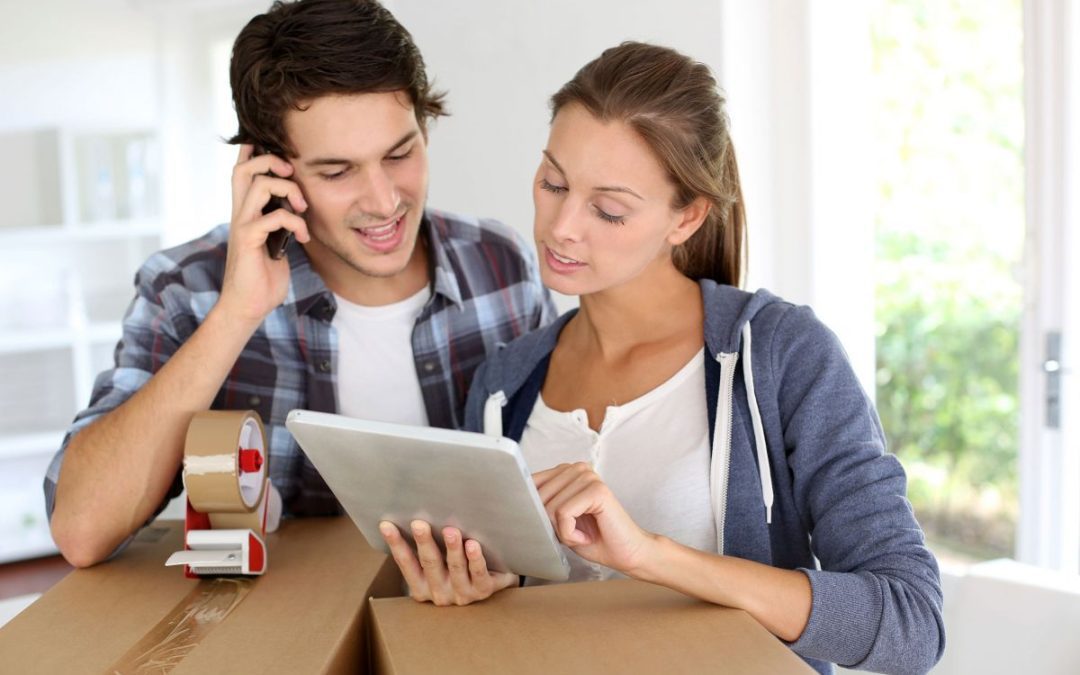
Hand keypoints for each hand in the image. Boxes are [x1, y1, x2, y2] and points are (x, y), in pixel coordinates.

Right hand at [216, 144, 310, 325]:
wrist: (248, 306)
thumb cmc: (262, 277)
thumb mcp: (275, 243)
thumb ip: (280, 222)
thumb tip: (297, 206)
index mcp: (245, 212)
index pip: (242, 172)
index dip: (253, 152)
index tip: (278, 150)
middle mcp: (240, 214)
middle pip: (244, 168)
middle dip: (270, 160)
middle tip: (292, 173)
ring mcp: (242, 225)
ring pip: (260, 185)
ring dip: (289, 190)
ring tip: (303, 208)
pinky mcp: (248, 240)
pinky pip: (274, 217)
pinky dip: (295, 223)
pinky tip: (303, 238)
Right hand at [379, 520, 517, 605]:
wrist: (491, 583)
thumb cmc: (458, 567)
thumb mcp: (438, 562)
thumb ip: (427, 546)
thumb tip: (413, 512)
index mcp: (422, 586)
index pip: (406, 563)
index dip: (396, 544)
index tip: (386, 525)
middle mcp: (439, 593)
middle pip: (430, 563)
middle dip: (424, 542)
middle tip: (419, 524)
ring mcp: (461, 594)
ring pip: (455, 568)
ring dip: (452, 548)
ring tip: (450, 531)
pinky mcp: (483, 590)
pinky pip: (478, 574)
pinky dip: (475, 559)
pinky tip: (472, 545)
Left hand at [534, 462, 656, 573]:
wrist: (626, 554)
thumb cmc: (593, 538)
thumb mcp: (557, 520)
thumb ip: (541, 506)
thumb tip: (514, 502)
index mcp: (567, 470)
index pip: (531, 482)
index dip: (532, 509)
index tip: (544, 525)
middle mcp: (578, 468)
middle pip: (539, 497)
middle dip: (551, 524)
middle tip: (573, 532)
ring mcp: (589, 476)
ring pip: (550, 508)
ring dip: (562, 531)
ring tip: (581, 533)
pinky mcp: (597, 490)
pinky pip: (564, 514)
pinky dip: (570, 534)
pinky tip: (587, 535)